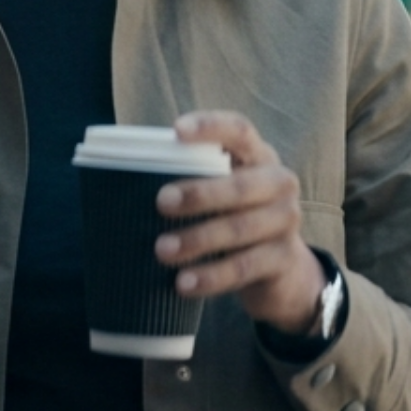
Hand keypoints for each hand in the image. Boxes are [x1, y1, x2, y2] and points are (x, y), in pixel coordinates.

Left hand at [154, 110, 326, 334]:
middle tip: (160, 203)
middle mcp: (279, 182)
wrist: (281, 271)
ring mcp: (287, 220)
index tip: (177, 131)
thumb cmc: (234, 217)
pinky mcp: (284, 259)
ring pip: (240, 229)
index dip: (210, 127)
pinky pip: (244, 267)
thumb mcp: (221, 192)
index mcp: (258, 156)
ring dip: (198, 240)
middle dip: (199, 194)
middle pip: (240, 185)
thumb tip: (123, 176)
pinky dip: (211, 276)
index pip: (239, 130)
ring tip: (162, 251)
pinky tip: (183, 283)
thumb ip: (191, 178)